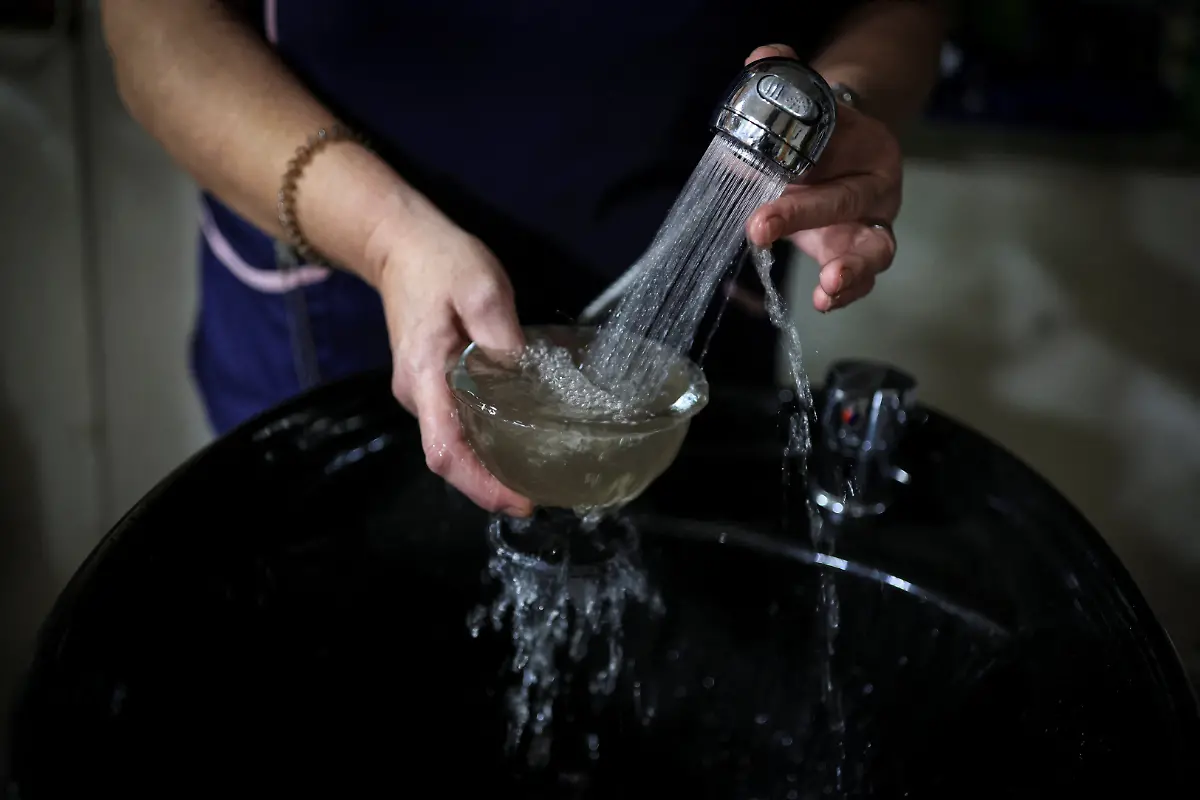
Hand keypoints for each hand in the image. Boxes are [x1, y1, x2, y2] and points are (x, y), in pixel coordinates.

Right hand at [371, 206, 533, 516]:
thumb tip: (524, 376)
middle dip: (491, 484)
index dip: (480, 485)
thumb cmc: (440, 262)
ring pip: (453, 444)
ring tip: (537, 475)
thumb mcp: (481, 287)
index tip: (520, 501)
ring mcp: (421, 393)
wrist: (399, 243)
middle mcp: (417, 396)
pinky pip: (456, 425)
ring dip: (489, 467)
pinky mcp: (430, 384)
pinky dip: (483, 444)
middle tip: (542, 493)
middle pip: (450, 457)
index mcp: (425, 377)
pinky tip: (516, 444)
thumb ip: (501, 334)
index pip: (444, 451)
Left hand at [743, 44, 901, 311]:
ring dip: (852, 278)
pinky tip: (824, 303)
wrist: (840, 144)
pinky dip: (845, 294)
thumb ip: (786, 79)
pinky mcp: (853, 255)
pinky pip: (858, 280)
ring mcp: (869, 230)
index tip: (758, 222)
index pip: (841, 186)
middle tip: (773, 242)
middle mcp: (878, 197)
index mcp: (873, 156)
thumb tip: (762, 57)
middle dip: (825, 242)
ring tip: (828, 292)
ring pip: (875, 257)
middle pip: (863, 224)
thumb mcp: (807, 105)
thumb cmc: (822, 130)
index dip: (801, 208)